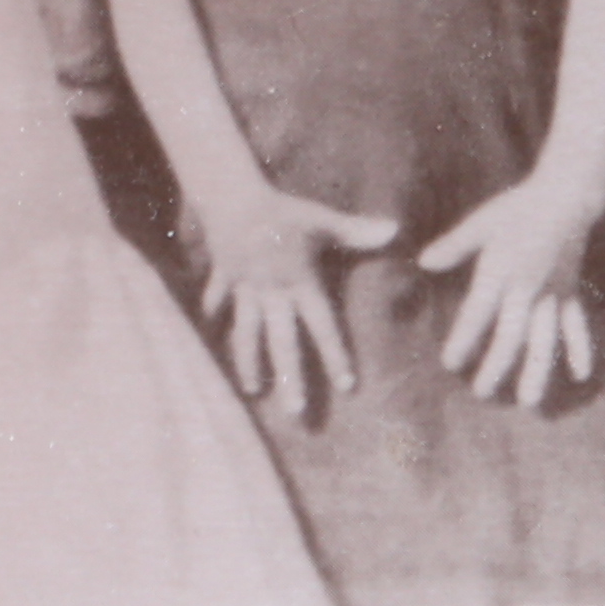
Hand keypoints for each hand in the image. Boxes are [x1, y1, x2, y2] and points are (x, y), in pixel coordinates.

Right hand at [188, 175, 400, 416]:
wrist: (231, 193)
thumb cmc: (283, 209)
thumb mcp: (321, 221)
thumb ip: (356, 232)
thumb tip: (395, 231)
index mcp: (299, 283)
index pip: (322, 326)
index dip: (335, 356)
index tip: (347, 385)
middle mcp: (272, 292)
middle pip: (282, 342)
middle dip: (290, 377)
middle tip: (297, 412)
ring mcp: (244, 288)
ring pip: (247, 332)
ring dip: (249, 361)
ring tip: (254, 390)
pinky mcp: (223, 278)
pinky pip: (217, 302)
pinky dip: (213, 316)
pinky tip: (209, 338)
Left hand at [419, 172, 604, 407]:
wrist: (565, 199)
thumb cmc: (516, 209)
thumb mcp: (480, 223)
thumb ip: (454, 245)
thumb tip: (423, 262)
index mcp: (501, 271)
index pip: (478, 313)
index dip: (464, 339)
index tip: (451, 363)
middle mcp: (528, 288)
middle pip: (512, 335)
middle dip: (497, 366)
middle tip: (482, 393)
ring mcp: (553, 294)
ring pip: (545, 339)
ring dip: (537, 370)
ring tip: (529, 401)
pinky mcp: (569, 292)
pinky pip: (576, 324)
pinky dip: (580, 348)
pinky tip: (580, 376)